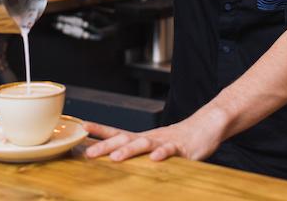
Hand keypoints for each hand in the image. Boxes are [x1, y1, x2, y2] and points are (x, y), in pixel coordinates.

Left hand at [83, 111, 225, 162]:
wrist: (205, 127)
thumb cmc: (178, 140)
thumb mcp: (154, 144)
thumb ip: (137, 151)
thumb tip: (115, 158)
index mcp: (142, 137)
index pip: (116, 132)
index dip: (99, 130)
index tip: (81, 127)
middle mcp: (149, 138)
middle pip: (124, 139)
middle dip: (105, 146)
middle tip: (89, 153)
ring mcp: (164, 142)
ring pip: (143, 144)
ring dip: (128, 150)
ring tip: (115, 157)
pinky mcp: (181, 148)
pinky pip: (170, 151)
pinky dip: (161, 154)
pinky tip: (154, 159)